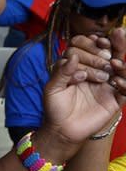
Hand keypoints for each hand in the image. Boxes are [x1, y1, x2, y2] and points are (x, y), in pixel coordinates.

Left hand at [43, 29, 125, 144]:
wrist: (62, 129)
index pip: (88, 48)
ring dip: (119, 62)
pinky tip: (117, 81)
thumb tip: (73, 56)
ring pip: (120, 68)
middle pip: (108, 54)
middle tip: (103, 55)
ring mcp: (107, 85)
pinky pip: (125, 89)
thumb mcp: (52, 88)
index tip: (94, 41)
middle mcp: (95, 72)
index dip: (91, 43)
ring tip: (113, 63)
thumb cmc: (55, 107)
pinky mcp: (115, 99)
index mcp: (79, 66)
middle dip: (106, 50)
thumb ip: (61, 72)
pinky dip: (124, 83)